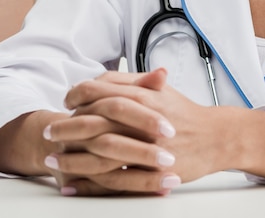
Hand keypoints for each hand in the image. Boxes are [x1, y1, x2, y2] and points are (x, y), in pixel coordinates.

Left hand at [43, 68, 217, 194]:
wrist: (216, 137)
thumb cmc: (184, 112)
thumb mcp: (159, 88)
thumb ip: (130, 81)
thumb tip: (98, 80)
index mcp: (140, 94)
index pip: (98, 90)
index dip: (77, 94)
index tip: (66, 102)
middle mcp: (139, 118)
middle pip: (93, 120)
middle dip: (66, 127)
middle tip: (48, 132)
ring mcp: (144, 146)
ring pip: (98, 151)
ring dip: (71, 156)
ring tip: (51, 160)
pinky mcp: (148, 171)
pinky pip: (111, 179)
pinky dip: (88, 183)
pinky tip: (71, 184)